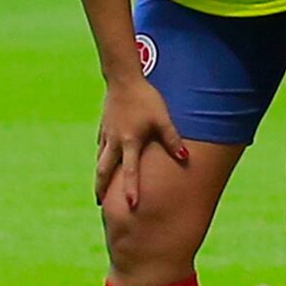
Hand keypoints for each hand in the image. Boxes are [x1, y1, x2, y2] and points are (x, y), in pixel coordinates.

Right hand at [94, 71, 186, 211]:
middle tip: (100, 204)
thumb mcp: (163, 119)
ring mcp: (106, 134)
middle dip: (101, 188)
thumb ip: (172, 139)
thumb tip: (186, 157)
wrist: (123, 79)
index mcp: (129, 142)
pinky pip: (101, 147)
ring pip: (100, 160)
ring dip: (100, 175)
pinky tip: (103, 161)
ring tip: (100, 187)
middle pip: (104, 171)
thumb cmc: (146, 99)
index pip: (130, 172)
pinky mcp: (104, 127)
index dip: (130, 190)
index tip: (130, 206)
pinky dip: (101, 158)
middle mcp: (114, 142)